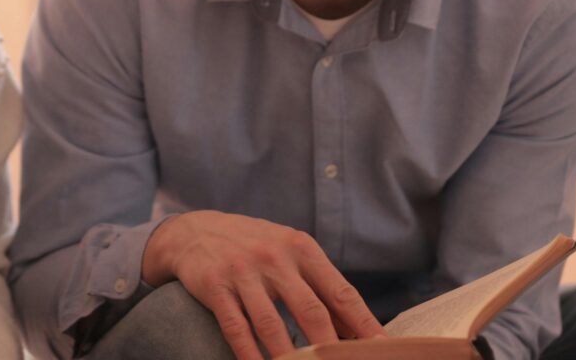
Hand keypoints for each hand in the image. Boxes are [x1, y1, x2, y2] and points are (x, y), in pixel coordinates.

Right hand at [143, 210, 384, 359]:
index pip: (340, 292)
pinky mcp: (215, 286)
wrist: (195, 229)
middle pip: (310, 310)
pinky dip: (249, 354)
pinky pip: (236, 327)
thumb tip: (355, 328)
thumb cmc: (254, 247)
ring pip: (271, 324)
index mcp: (301, 248)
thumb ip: (318, 285)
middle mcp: (275, 257)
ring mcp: (243, 271)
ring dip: (289, 357)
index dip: (362, 324)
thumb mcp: (288, 252)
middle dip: (330, 348)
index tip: (380, 348)